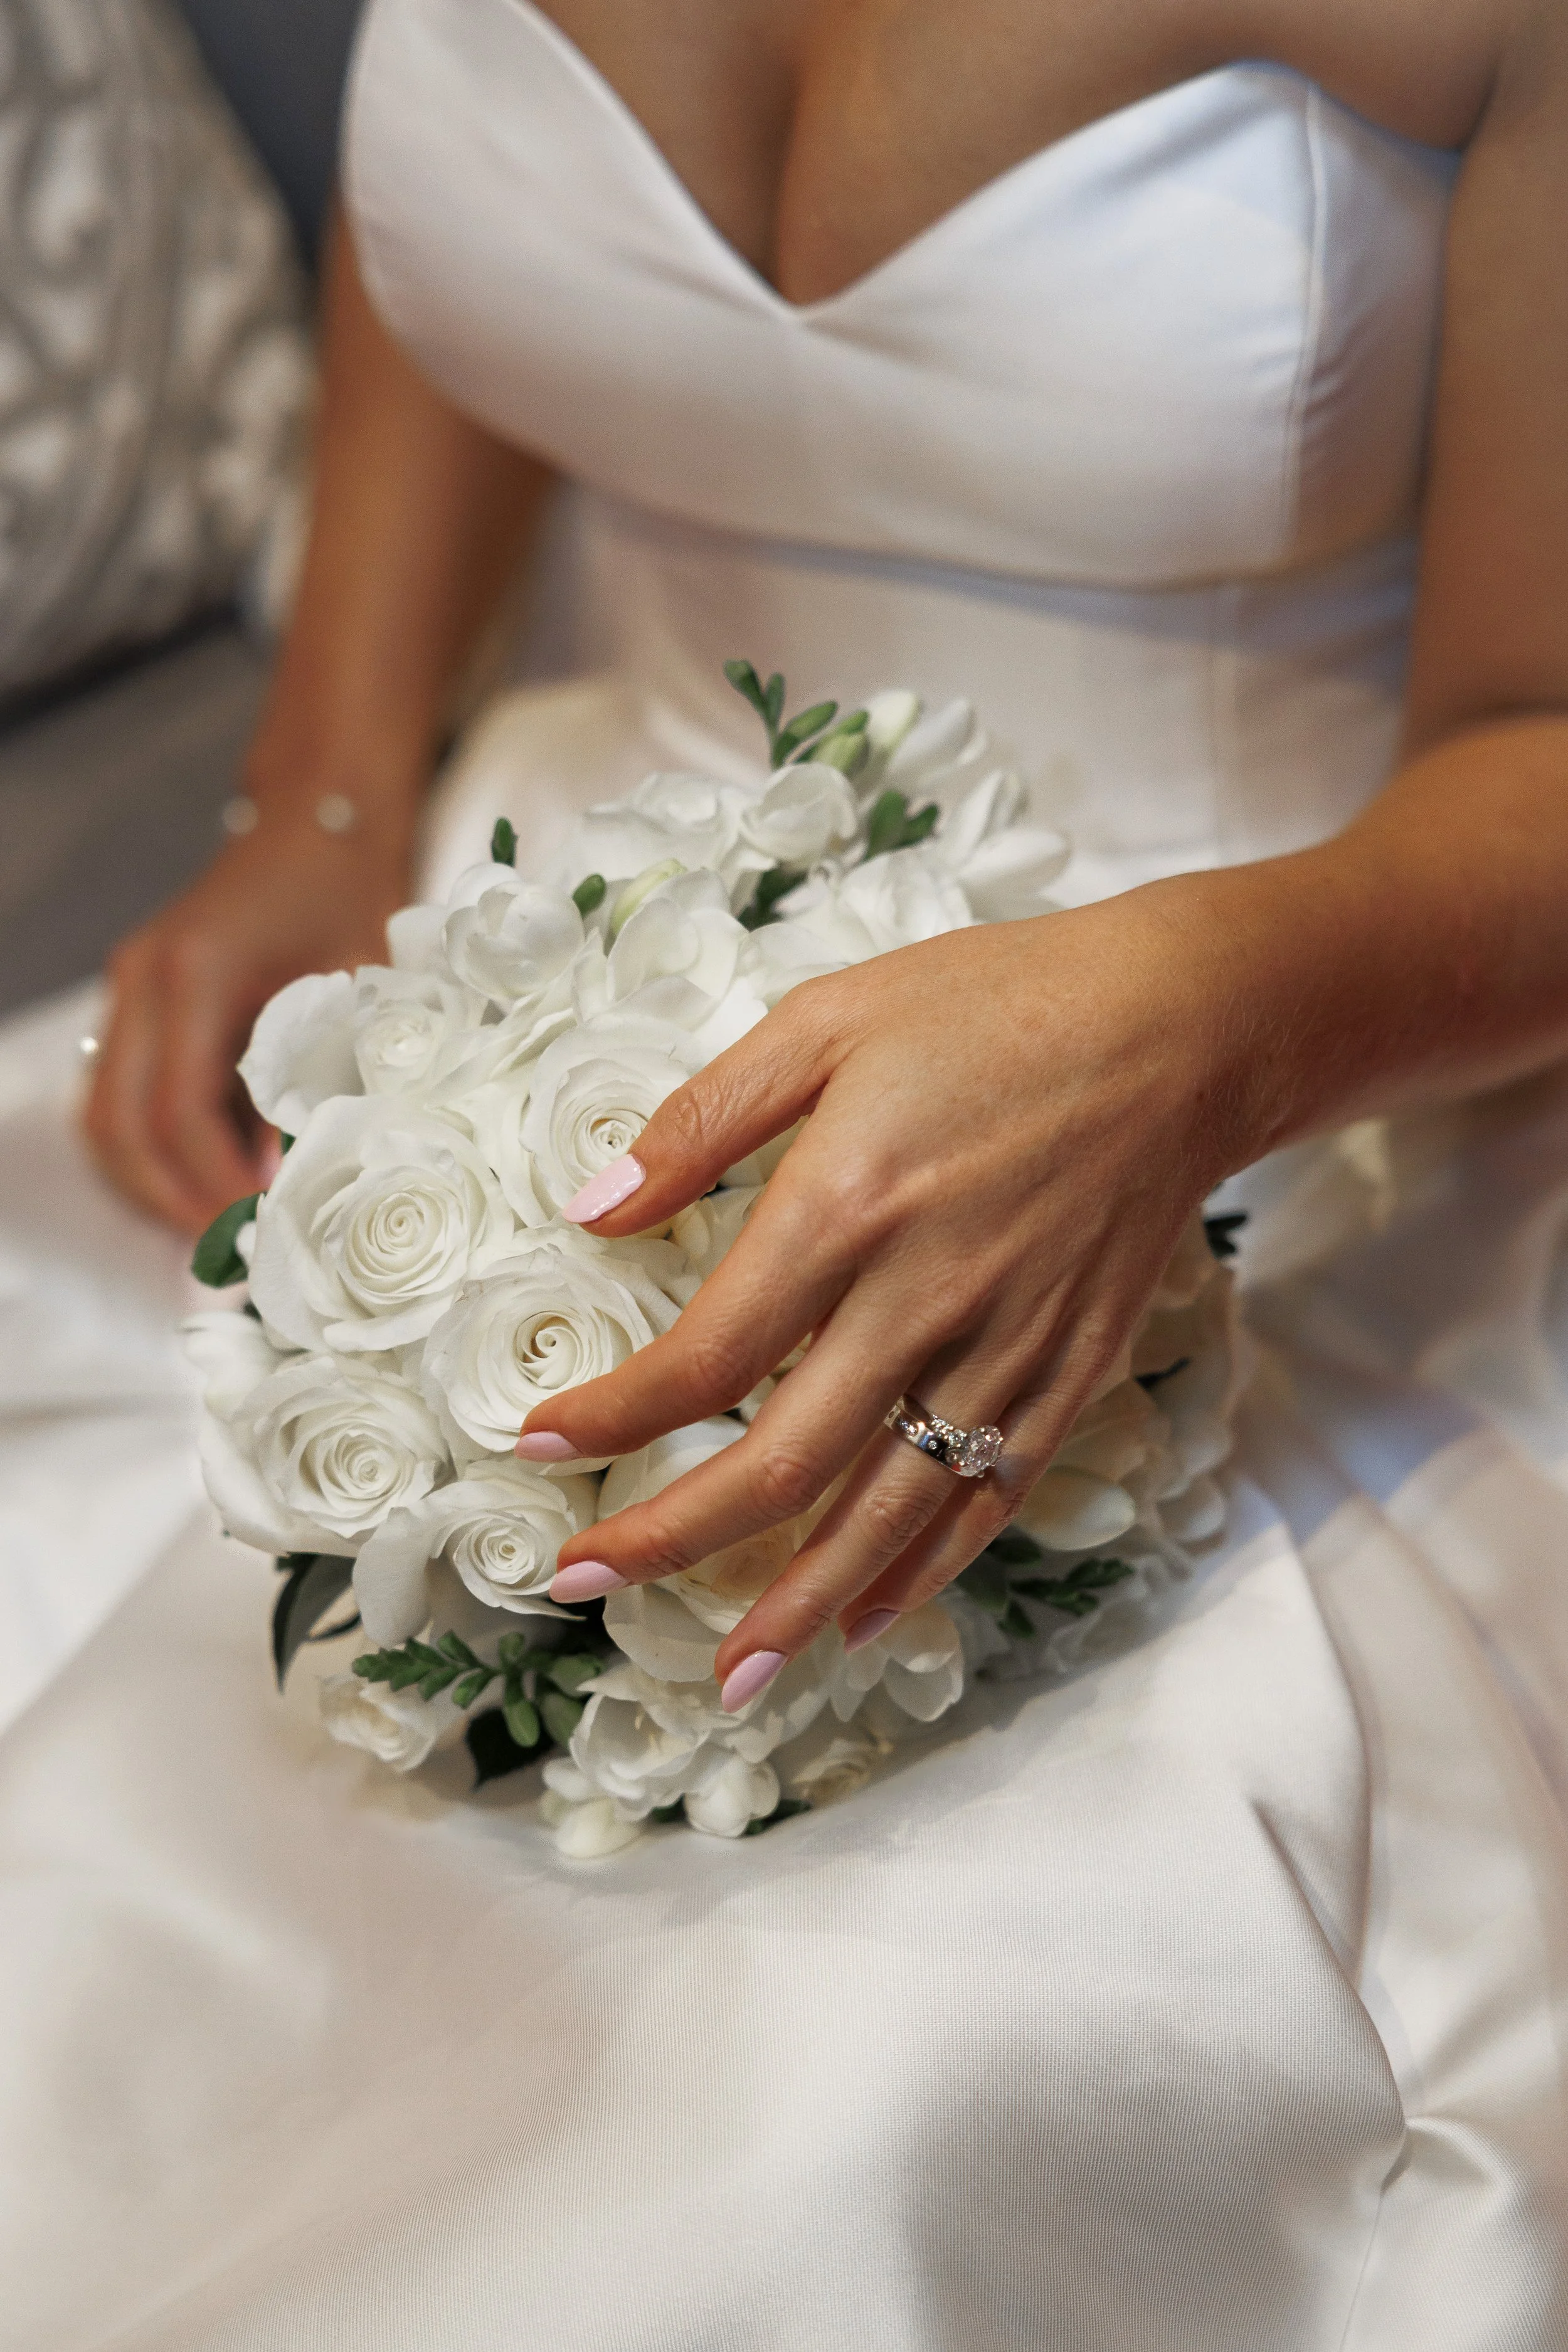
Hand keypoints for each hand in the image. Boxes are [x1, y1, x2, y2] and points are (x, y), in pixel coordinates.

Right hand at [83, 807, 412, 1233]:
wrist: (317, 819)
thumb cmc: (350, 894)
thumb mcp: (355, 988)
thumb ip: (322, 1076)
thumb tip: (291, 1180)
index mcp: (193, 971)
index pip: (178, 1109)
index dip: (212, 1182)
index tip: (256, 1229)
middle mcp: (141, 981)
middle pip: (117, 1123)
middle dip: (167, 1199)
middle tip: (225, 1252)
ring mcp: (128, 991)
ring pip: (104, 1117)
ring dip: (149, 1183)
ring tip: (213, 1231)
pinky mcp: (137, 1005)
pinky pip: (119, 1096)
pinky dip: (151, 1150)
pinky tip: (205, 1184)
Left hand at [520, 880, 1264, 1703]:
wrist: (1180, 1029)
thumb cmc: (992, 1006)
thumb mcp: (827, 1019)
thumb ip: (704, 1120)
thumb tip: (592, 1210)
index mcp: (846, 1206)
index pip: (704, 1356)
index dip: (612, 1417)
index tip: (535, 1445)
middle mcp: (922, 1300)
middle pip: (779, 1466)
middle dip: (667, 1541)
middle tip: (580, 1583)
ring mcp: (1004, 1350)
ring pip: (884, 1515)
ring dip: (794, 1604)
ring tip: (724, 1677)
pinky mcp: (1067, 1373)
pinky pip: (984, 1501)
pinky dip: (921, 1572)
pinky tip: (864, 1621)